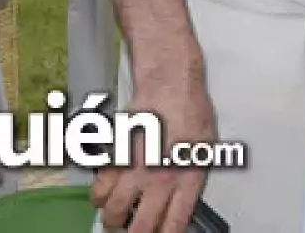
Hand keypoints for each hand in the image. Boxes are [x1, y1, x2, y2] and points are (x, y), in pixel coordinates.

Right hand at [94, 76, 216, 232]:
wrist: (170, 85)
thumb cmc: (191, 111)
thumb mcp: (207, 148)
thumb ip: (193, 178)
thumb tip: (183, 203)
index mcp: (189, 178)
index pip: (175, 224)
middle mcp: (161, 179)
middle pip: (141, 228)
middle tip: (135, 230)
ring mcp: (135, 170)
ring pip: (113, 214)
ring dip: (113, 220)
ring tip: (117, 218)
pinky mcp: (115, 158)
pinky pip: (98, 192)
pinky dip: (99, 198)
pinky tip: (107, 193)